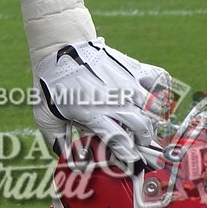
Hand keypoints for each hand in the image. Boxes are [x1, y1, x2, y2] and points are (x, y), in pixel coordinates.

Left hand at [33, 37, 168, 166]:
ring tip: (144, 120)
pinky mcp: (131, 66)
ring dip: (152, 118)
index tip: (132, 160)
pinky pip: (158, 78)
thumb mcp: (45, 115)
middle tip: (139, 141)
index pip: (122, 144)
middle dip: (144, 140)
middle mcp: (114, 100)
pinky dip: (162, 88)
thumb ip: (56, 139)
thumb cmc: (52, 83)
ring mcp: (125, 82)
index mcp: (94, 115)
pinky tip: (154, 96)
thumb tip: (66, 158)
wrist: (59, 47)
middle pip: (143, 129)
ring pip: (153, 107)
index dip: (131, 157)